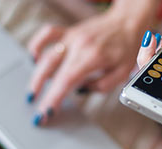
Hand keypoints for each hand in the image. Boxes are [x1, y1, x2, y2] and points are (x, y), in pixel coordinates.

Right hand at [27, 9, 151, 124]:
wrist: (129, 22)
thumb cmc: (126, 47)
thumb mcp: (122, 73)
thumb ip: (101, 85)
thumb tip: (80, 90)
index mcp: (93, 56)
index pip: (67, 80)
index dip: (53, 98)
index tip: (45, 113)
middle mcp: (79, 44)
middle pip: (52, 70)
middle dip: (41, 93)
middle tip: (37, 111)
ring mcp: (71, 36)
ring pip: (46, 56)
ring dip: (36, 77)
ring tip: (33, 94)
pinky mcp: (69, 31)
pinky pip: (47, 34)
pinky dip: (36, 46)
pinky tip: (33, 60)